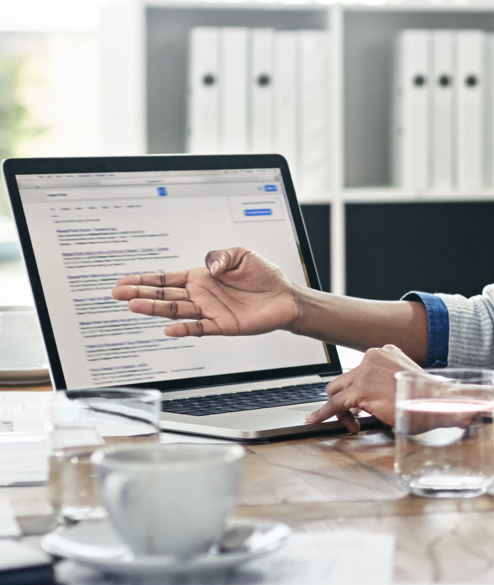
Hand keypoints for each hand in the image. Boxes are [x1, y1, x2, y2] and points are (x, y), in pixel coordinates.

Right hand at [113, 247, 301, 337]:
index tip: (124, 281)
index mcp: (201, 277)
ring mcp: (209, 311)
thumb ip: (221, 256)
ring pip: (176, 310)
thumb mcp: (242, 255)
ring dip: (155, 308)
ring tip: (134, 306)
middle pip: (164, 294)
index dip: (145, 279)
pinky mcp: (221, 325)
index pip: (167, 278)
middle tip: (117, 294)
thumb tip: (210, 267)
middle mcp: (200, 295)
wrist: (285, 298)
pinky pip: (198, 328)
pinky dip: (184, 329)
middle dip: (140, 293)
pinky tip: (168, 329)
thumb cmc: (263, 276)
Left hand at [306, 344, 421, 432]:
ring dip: (339, 409)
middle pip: (344, 379)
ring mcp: (365, 372)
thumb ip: (388, 380)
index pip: (360, 369)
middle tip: (355, 415)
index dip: (358, 389)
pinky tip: (317, 419)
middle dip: (345, 398)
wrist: (437, 403)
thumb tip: (373, 396)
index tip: (356, 402)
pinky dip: (323, 413)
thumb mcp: (407, 379)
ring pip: (335, 391)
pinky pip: (334, 404)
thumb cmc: (428, 397)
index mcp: (386, 352)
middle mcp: (372, 357)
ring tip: (351, 423)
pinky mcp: (360, 391)